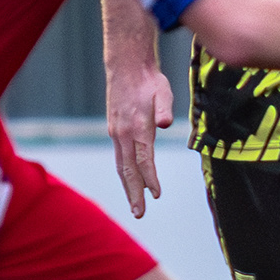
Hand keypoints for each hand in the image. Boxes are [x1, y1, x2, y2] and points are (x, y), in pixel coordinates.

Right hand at [107, 64, 173, 218]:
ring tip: (135, 205)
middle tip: (139, 213)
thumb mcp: (163, 90)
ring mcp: (116, 133)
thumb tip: (165, 123)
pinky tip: (130, 181)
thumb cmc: (149, 80)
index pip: (144, 160)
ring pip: (121, 166)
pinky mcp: (114, 130)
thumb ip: (164, 108)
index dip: (150, 179)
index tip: (156, 194)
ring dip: (128, 187)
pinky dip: (125, 172)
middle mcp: (123, 134)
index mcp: (137, 127)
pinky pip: (119, 157)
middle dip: (134, 193)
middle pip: (128, 170)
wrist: (126, 66)